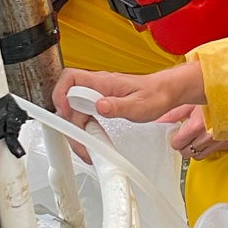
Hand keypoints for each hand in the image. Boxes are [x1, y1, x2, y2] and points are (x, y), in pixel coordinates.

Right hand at [52, 63, 206, 160]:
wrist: (167, 92)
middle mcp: (97, 86)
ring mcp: (99, 94)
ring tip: (86, 149)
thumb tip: (99, 106)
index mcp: (103, 82)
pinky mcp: (102, 102)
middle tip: (79, 143)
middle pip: (69, 102)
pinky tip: (92, 141)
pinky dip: (85, 129)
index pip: (70, 78)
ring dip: (77, 130)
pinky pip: (85, 115)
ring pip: (76, 111)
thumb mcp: (139, 104)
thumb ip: (118, 106)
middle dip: (69, 124)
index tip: (64, 113)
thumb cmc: (156, 94)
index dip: (60, 94)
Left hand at [157, 104, 227, 160]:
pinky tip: (207, 136)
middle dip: (184, 144)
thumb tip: (159, 122)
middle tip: (185, 134)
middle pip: (186, 152)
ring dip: (195, 147)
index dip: (175, 138)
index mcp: (198, 125)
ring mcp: (219, 141)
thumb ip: (173, 114)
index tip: (176, 133)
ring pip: (198, 156)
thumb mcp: (191, 101)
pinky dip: (207, 147)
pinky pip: (211, 152)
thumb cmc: (214, 95)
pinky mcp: (227, 144)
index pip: (177, 144)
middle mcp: (209, 136)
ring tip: (196, 135)